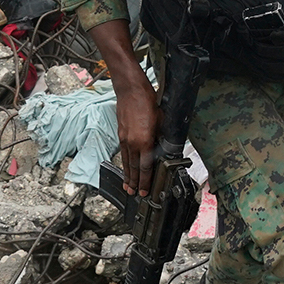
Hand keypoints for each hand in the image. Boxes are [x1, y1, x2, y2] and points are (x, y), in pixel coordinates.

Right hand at [116, 81, 160, 195]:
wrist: (130, 90)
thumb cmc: (147, 101)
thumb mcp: (161, 120)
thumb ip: (161, 137)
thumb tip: (163, 148)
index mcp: (144, 140)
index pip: (145, 167)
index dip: (145, 181)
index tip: (145, 191)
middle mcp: (132, 142)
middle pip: (133, 168)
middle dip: (135, 182)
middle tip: (135, 194)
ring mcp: (124, 138)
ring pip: (126, 162)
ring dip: (127, 175)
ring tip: (127, 186)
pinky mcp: (120, 133)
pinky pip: (123, 153)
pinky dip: (124, 163)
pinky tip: (125, 167)